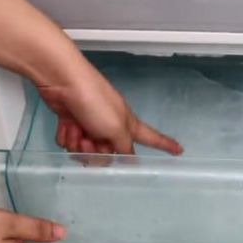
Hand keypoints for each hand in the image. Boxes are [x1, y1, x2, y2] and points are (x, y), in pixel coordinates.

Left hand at [38, 63, 182, 154]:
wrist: (62, 83)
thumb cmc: (94, 101)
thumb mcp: (116, 128)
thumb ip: (124, 147)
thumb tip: (130, 160)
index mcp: (128, 126)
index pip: (152, 138)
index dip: (165, 145)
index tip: (179, 151)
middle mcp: (112, 127)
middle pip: (110, 155)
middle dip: (95, 152)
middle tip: (88, 140)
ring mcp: (92, 125)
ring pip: (87, 151)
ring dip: (78, 144)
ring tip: (75, 129)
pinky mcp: (73, 122)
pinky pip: (70, 142)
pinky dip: (66, 136)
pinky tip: (65, 125)